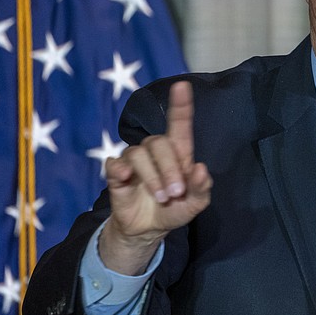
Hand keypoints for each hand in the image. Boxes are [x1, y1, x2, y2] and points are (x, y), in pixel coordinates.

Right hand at [101, 80, 212, 274]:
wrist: (149, 229)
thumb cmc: (175, 209)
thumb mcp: (195, 204)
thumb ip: (201, 188)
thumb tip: (201, 170)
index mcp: (178, 152)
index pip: (179, 123)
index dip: (181, 104)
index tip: (182, 85)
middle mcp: (155, 150)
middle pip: (159, 142)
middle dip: (170, 168)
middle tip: (176, 192)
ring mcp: (134, 160)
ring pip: (138, 153)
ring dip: (153, 177)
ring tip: (162, 198)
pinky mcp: (116, 174)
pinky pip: (114, 163)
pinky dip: (121, 169)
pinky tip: (127, 179)